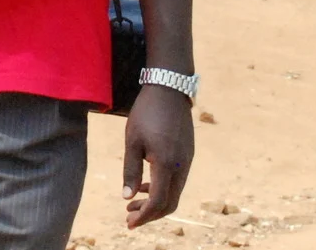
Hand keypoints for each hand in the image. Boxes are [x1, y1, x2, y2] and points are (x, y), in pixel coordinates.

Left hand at [122, 85, 194, 226]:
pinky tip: (146, 186)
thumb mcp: (132, 141)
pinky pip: (177, 181)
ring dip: (155, 202)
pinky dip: (162, 189)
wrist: (169, 90)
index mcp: (166, 164)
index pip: (159, 201)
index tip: (129, 223)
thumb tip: (128, 197)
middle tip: (128, 217)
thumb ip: (131, 170)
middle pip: (170, 203)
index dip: (144, 215)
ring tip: (132, 204)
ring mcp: (187, 162)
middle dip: (150, 214)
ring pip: (175, 193)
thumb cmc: (146, 113)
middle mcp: (181, 167)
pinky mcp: (187, 156)